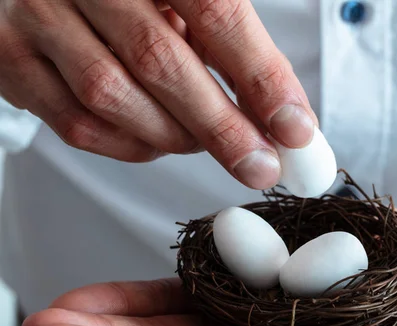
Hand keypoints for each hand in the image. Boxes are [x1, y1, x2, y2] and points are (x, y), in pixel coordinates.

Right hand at [0, 0, 315, 188]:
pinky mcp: (13, 60)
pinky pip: (78, 125)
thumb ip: (230, 44)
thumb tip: (281, 114)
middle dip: (222, 128)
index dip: (260, 75)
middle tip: (261, 165)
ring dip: (175, 137)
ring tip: (206, 144)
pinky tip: (158, 141)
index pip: (217, 13)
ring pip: (114, 98)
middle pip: (162, 62)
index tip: (294, 126)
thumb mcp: (187, 0)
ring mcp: (40, 17)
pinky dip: (131, 146)